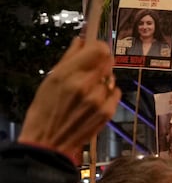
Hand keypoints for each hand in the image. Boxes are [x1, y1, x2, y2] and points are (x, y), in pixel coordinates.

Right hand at [18, 38, 120, 160]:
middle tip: (91, 70)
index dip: (99, 46)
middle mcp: (85, 84)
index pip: (99, 49)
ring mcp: (99, 99)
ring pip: (111, 78)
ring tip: (87, 92)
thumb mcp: (50, 79)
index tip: (95, 48)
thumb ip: (69, 58)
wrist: (48, 142)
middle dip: (101, 62)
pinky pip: (115, 93)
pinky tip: (94, 102)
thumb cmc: (45, 109)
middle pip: (108, 61)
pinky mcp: (108, 112)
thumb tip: (81, 40)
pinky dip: (108, 94)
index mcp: (68, 74)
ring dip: (103, 81)